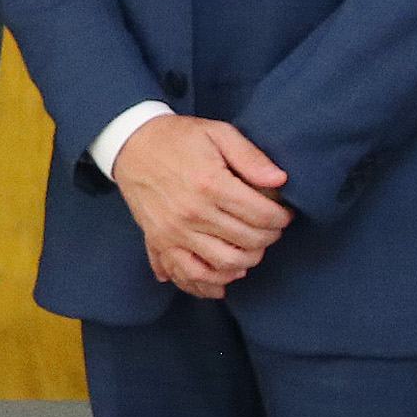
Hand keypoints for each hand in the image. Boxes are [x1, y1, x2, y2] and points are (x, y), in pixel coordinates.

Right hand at [111, 114, 290, 298]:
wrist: (132, 145)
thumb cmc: (178, 138)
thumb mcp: (218, 133)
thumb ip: (251, 157)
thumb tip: (280, 180)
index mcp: (210, 183)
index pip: (261, 215)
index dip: (281, 218)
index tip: (284, 214)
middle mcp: (193, 213)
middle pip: (248, 241)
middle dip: (269, 237)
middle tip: (272, 229)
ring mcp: (174, 232)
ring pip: (225, 264)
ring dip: (248, 260)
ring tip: (253, 248)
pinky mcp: (160, 242)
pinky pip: (189, 275)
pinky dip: (211, 283)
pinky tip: (226, 276)